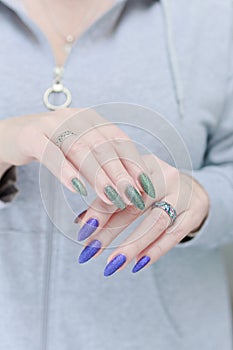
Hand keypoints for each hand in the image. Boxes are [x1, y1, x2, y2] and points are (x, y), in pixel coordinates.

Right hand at [0, 108, 154, 208]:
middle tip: (131, 197)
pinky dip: (66, 171)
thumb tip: (129, 189)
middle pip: (102, 145)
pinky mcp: (31, 135)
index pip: (118, 139)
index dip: (134, 162)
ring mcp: (51, 123)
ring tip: (111, 198)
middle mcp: (75, 116)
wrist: (15, 135)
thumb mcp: (80, 151)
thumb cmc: (55, 147)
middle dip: (120, 173)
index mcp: (92, 119)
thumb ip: (101, 163)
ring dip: (98, 176)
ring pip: (80, 149)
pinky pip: (50, 153)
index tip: (145, 186)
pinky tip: (78, 189)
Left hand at [77, 154, 208, 274]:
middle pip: (135, 204)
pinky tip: (138, 265)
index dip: (100, 208)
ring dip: (131, 246)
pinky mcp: (194, 212)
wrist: (191, 187)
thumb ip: (110, 199)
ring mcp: (182, 194)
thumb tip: (80, 222)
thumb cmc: (153, 187)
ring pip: (155, 222)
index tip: (82, 229)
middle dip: (110, 231)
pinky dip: (155, 251)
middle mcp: (165, 175)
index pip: (119, 186)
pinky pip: (174, 235)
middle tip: (89, 250)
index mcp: (144, 164)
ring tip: (111, 265)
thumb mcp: (133, 184)